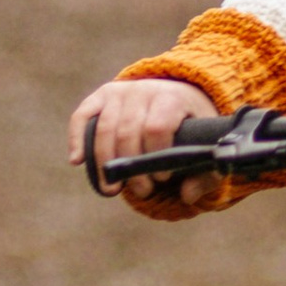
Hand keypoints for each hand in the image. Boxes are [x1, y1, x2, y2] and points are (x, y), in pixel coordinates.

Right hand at [69, 77, 222, 208]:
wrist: (177, 92)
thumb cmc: (192, 124)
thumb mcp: (208, 143)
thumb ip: (207, 172)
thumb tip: (188, 195)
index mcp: (172, 98)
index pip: (157, 126)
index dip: (156, 156)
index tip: (163, 178)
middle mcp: (143, 90)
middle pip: (128, 131)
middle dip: (132, 167)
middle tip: (142, 191)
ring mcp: (120, 91)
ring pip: (104, 128)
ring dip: (105, 163)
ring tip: (112, 189)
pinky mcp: (101, 96)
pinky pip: (83, 116)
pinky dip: (77, 138)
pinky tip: (77, 161)